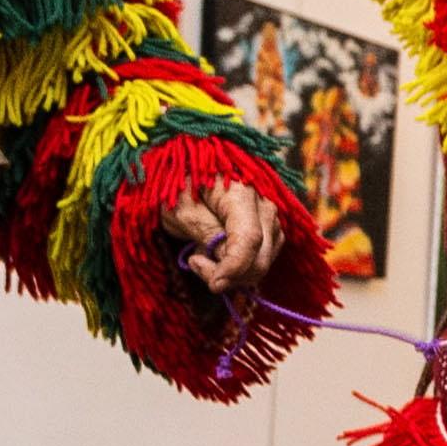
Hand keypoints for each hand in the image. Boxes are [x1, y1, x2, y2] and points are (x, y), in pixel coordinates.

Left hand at [162, 182, 300, 297]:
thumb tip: (227, 270)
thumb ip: (208, 235)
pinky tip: (215, 251)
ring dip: (235, 269)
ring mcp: (269, 215)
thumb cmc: (177, 180)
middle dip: (231, 274)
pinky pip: (262, 254)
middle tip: (194, 262)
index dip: (235, 268)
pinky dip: (240, 262)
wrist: (185, 160)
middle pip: (262, 256)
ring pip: (264, 259)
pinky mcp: (266, 225)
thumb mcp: (181, 208)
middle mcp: (264, 203)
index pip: (250, 239)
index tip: (213, 284)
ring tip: (202, 253)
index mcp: (242, 192)